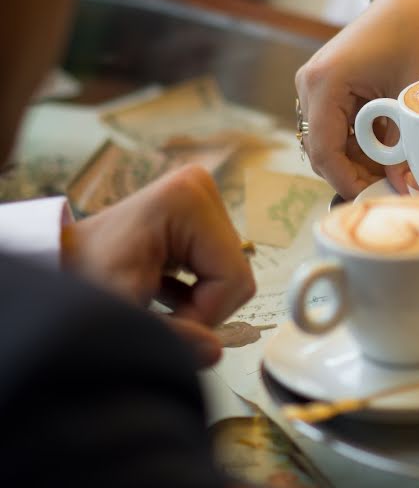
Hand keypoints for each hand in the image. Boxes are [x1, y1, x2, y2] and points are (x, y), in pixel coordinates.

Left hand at [61, 165, 255, 366]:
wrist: (60, 261)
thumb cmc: (81, 280)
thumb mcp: (124, 310)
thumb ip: (170, 336)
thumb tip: (215, 353)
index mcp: (189, 200)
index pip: (233, 278)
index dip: (205, 314)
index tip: (166, 325)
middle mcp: (201, 188)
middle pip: (235, 274)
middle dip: (203, 307)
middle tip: (162, 316)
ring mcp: (203, 196)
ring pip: (229, 274)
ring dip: (199, 300)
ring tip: (158, 301)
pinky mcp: (200, 211)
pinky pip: (219, 263)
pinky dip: (195, 286)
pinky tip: (163, 290)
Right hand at [296, 0, 418, 198]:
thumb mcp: (415, 95)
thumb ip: (407, 145)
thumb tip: (406, 189)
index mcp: (324, 82)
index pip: (324, 150)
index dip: (347, 182)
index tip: (376, 200)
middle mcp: (310, 84)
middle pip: (321, 150)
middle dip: (354, 174)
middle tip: (391, 190)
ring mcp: (317, 85)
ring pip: (329, 142)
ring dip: (358, 161)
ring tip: (395, 170)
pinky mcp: (329, 87)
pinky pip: (338, 128)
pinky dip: (360, 144)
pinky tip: (389, 149)